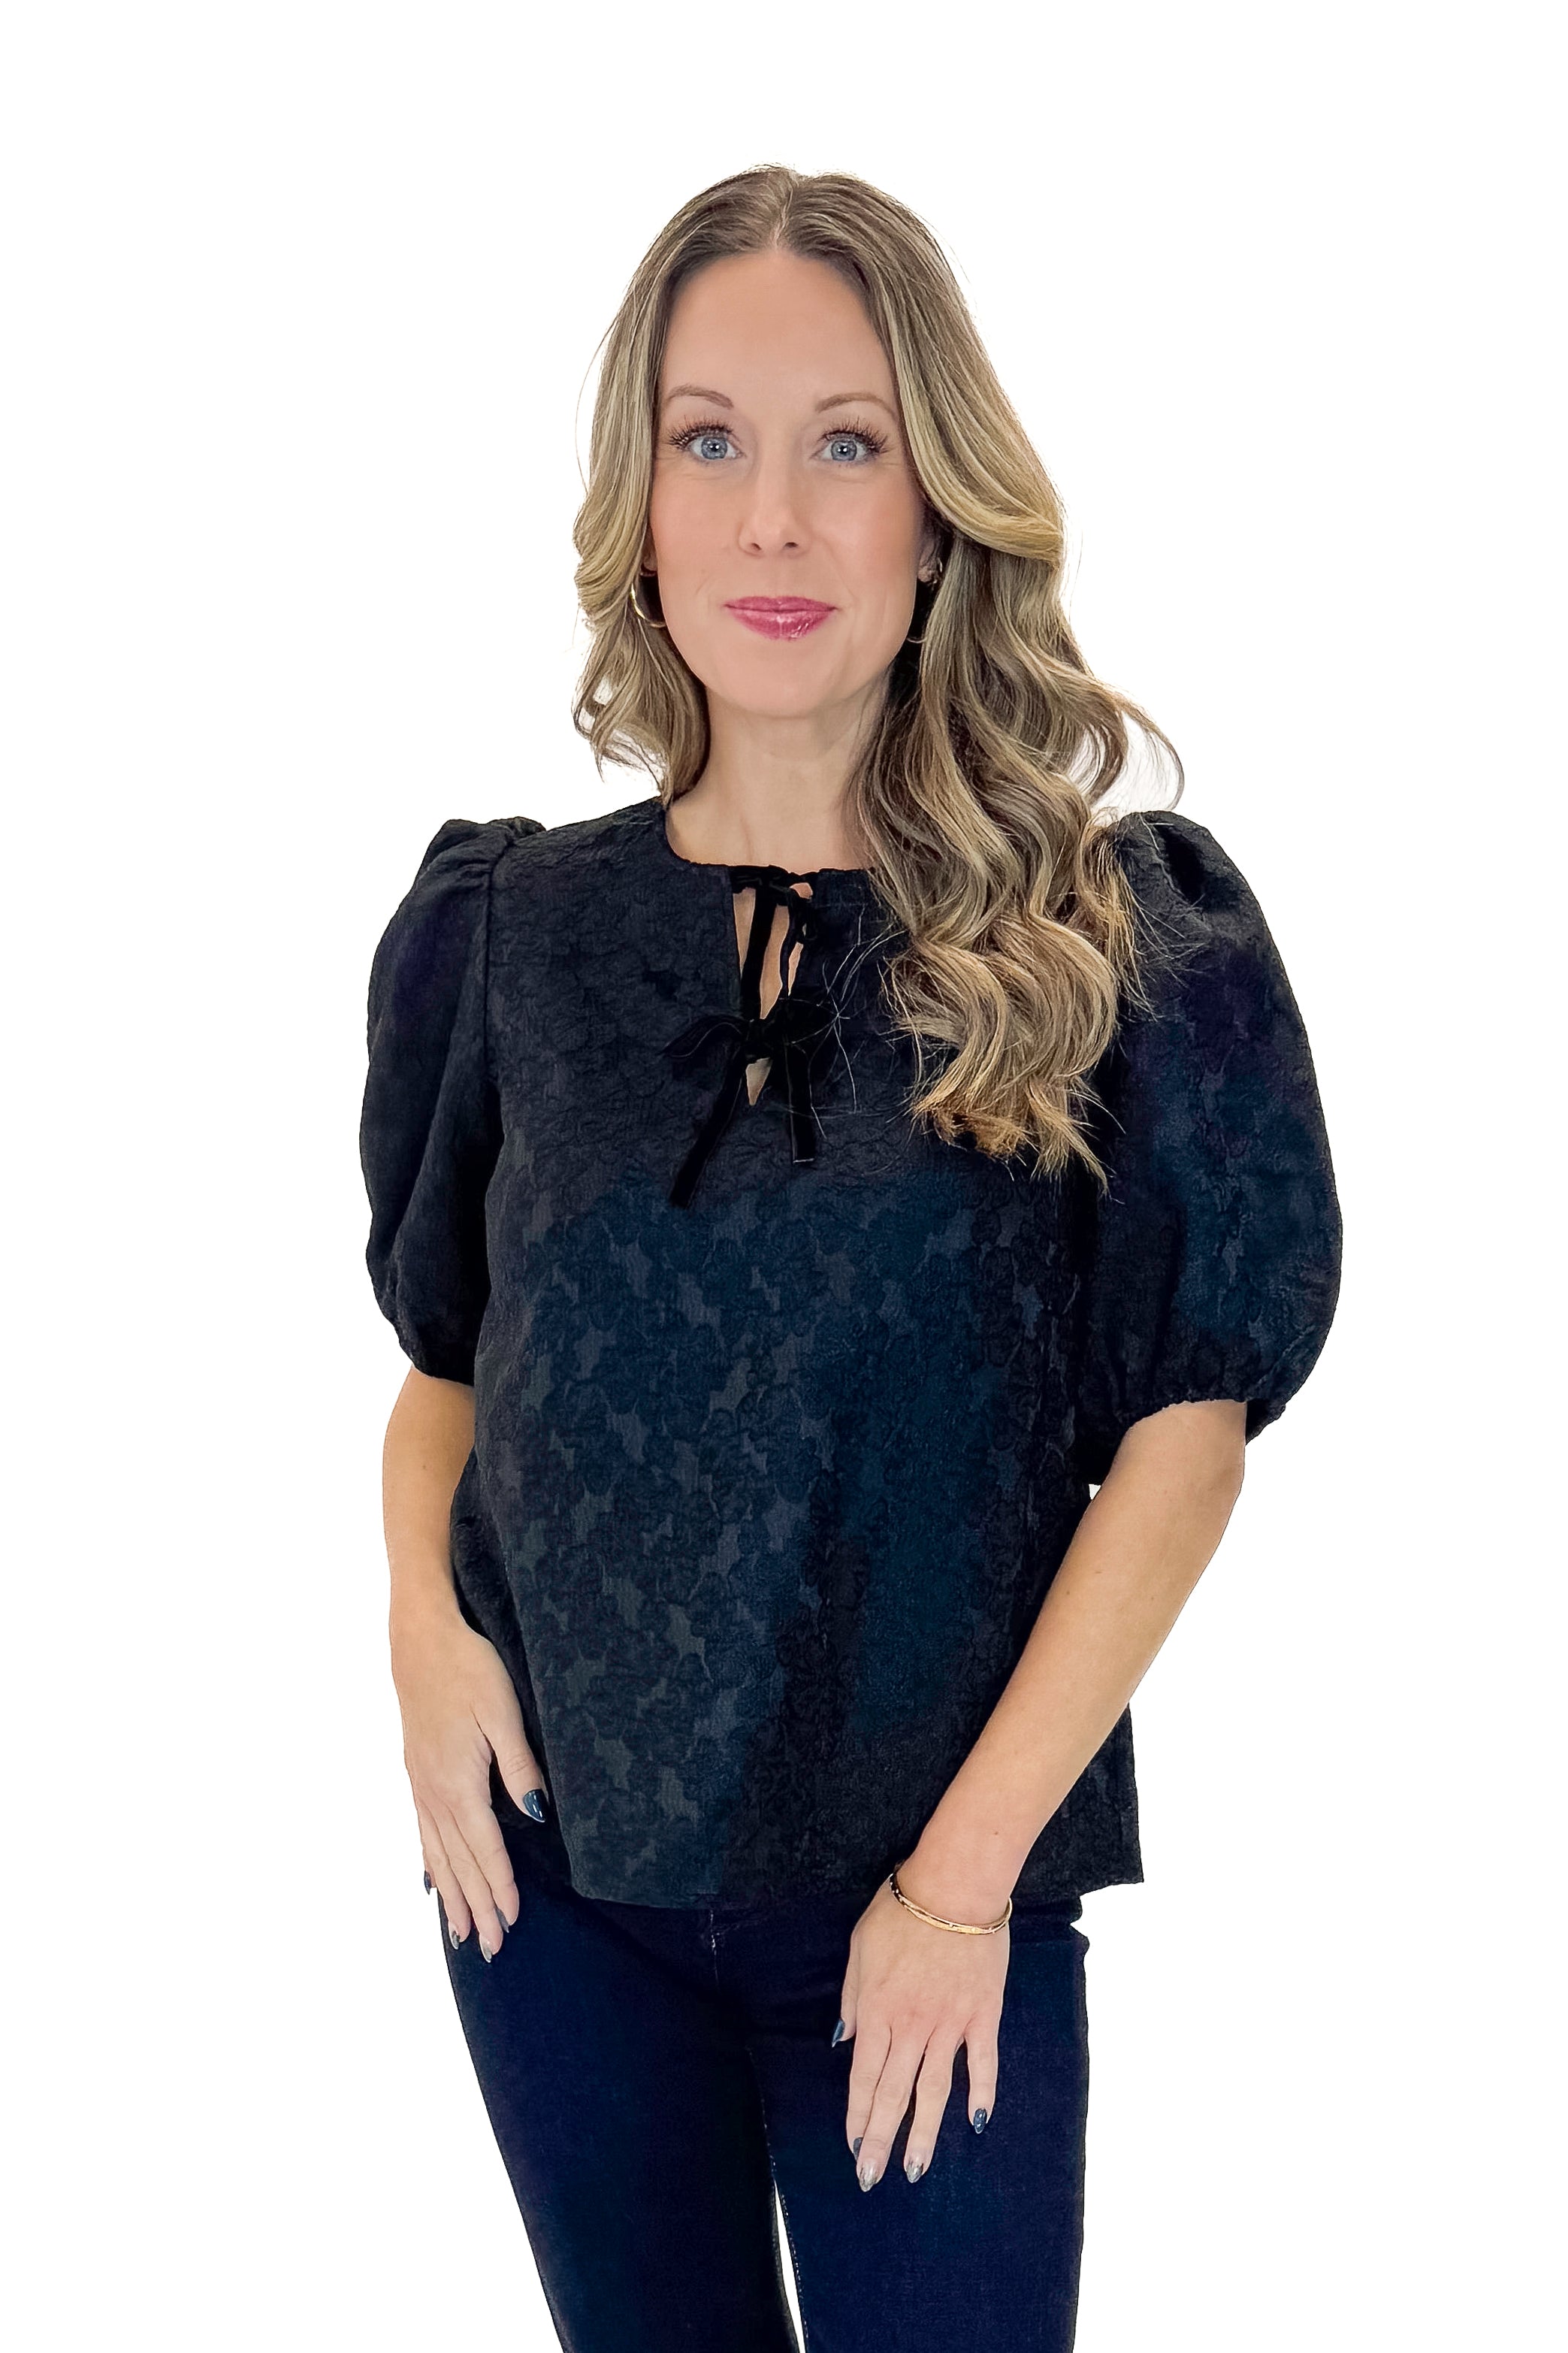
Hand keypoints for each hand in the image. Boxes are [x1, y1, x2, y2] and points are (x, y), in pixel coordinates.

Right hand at [391, 1605, 546, 1959]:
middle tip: (490, 1948)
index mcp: (459, 1782)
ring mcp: (420, 1784)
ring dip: (452, 1895)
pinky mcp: (415, 1773)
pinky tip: (432, 1882)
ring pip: (437, 1854)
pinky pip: (423, 1833)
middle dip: (477, 1906)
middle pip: (459, 1862)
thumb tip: (537, 1815)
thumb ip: (519, 1766)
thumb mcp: (503, 1712)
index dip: (500, 1886)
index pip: (485, 1848)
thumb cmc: (469, 1669)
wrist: (421, 1640)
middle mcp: (434, 1792)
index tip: (512, 1921)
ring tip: (460, 1934)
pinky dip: (431, 1865)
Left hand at [836, 1862, 1009, 2188]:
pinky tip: (977, 2123)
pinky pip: (984, 2062)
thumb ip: (852, 1997)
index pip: (864, 2077)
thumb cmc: (901, 1911)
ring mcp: (951, 2024)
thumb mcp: (859, 1948)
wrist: (955, 1885)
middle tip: (872, 2180)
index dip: (857, 2117)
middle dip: (881, 2140)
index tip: (852, 2150)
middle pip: (894, 2094)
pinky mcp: (984, 2014)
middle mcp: (913, 2026)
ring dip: (923, 2133)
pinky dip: (981, 2093)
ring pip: (935, 2090)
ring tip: (916, 2170)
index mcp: (878, 2011)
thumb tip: (844, 2040)